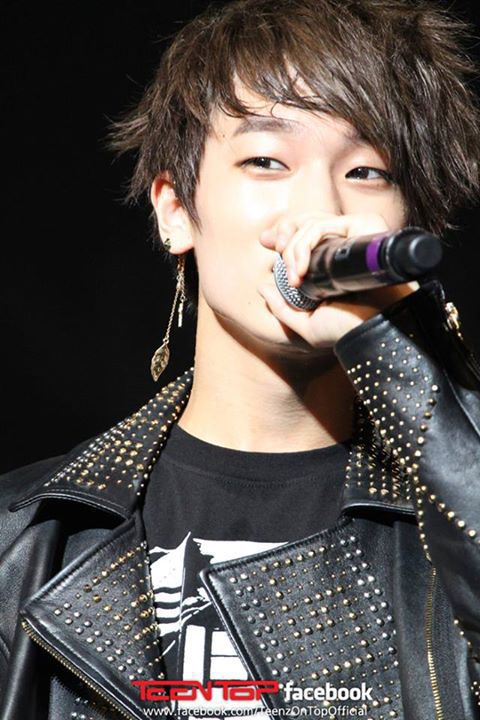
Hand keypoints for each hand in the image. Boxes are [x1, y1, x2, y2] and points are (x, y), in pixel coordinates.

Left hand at [258, 211, 417, 347]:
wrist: (367, 330)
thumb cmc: (344, 331)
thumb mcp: (305, 324)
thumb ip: (282, 308)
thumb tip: (262, 287)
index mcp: (332, 264)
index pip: (307, 232)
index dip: (285, 232)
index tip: (267, 242)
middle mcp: (343, 247)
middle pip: (308, 219)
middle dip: (285, 230)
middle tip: (273, 248)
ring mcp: (352, 238)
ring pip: (312, 223)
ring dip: (294, 247)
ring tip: (294, 275)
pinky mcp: (362, 230)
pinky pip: (323, 225)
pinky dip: (305, 244)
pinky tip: (301, 269)